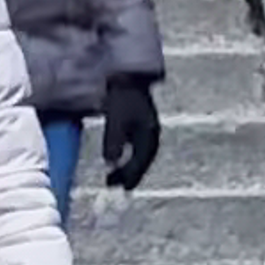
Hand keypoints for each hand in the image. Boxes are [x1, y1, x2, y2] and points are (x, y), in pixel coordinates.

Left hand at [100, 78, 159, 192]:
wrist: (128, 76)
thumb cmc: (122, 97)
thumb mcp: (116, 120)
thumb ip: (114, 142)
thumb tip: (111, 164)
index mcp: (149, 134)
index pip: (141, 162)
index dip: (130, 176)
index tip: (121, 188)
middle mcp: (152, 133)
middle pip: (142, 161)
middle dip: (129, 174)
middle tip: (114, 185)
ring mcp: (148, 128)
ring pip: (140, 154)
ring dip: (128, 166)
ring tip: (113, 176)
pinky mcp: (142, 123)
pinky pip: (137, 146)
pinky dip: (128, 155)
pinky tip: (118, 157)